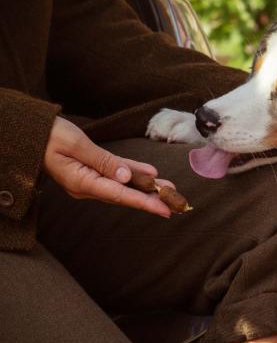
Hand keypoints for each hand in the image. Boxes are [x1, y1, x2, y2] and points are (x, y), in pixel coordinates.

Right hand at [43, 116, 172, 217]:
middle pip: (126, 195)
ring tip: (169, 189)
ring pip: (124, 185)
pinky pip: (117, 174)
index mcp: (82, 183)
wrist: (32, 132)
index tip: (164, 210)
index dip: (145, 203)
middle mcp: (88, 186)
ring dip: (146, 187)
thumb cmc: (50, 136)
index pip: (120, 195)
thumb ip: (103, 162)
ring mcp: (90, 180)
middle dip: (151, 198)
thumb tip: (127, 177)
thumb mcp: (77, 146)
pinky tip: (151, 174)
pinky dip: (134, 173)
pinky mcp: (91, 170)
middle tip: (176, 203)